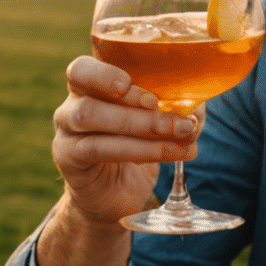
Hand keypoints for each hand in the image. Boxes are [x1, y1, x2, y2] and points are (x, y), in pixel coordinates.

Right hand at [50, 56, 198, 224]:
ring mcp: (67, 132)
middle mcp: (72, 105)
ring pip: (91, 116)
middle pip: (86, 90)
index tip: (133, 80)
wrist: (114, 196)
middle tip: (166, 107)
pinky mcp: (70, 159)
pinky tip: (171, 153)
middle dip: (132, 98)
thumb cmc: (136, 150)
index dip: (104, 71)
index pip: (82, 69)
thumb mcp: (157, 125)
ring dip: (142, 124)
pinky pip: (99, 149)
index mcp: (90, 87)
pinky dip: (140, 150)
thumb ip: (176, 109)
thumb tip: (199, 107)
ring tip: (181, 133)